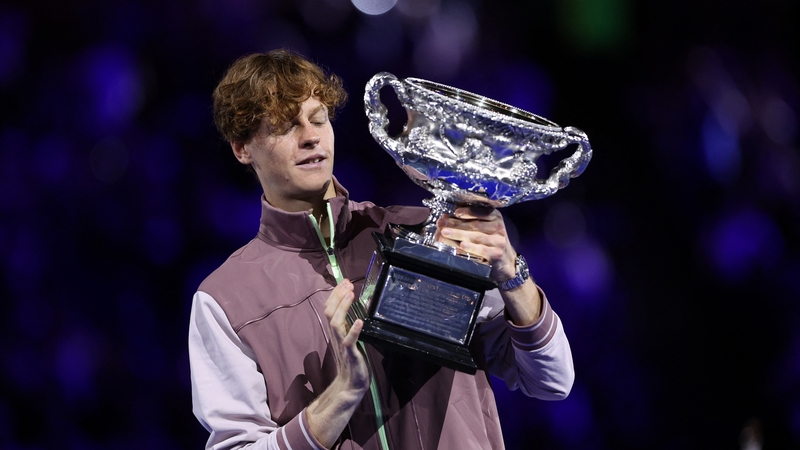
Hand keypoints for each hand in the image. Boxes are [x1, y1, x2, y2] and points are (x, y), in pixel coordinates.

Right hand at [323, 279, 369, 391]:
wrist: (351, 384)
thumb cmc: (352, 361)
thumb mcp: (349, 340)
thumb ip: (348, 327)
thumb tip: (354, 312)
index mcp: (336, 332)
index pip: (330, 309)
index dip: (336, 294)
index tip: (344, 282)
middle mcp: (336, 336)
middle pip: (330, 313)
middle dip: (338, 296)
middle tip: (347, 284)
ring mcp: (342, 345)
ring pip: (336, 323)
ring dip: (343, 307)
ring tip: (351, 295)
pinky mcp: (350, 354)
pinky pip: (350, 341)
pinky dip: (354, 331)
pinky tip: (359, 321)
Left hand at [435, 206, 542, 325]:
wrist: (506, 263)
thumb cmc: (491, 243)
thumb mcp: (485, 229)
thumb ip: (469, 222)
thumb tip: (447, 217)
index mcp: (495, 217)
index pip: (481, 211)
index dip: (468, 211)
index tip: (455, 212)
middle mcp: (498, 227)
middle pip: (474, 224)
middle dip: (455, 223)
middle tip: (441, 223)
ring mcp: (498, 241)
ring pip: (475, 236)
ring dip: (458, 234)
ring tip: (444, 233)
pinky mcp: (496, 254)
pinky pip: (481, 249)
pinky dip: (471, 247)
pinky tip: (461, 245)